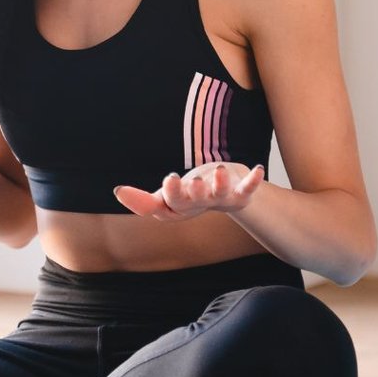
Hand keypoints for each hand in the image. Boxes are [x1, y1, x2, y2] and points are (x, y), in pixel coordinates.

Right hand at [113, 162, 265, 220]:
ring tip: (221, 170)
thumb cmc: (189, 196)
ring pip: (220, 194)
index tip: (169, 178)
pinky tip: (259, 169)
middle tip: (191, 181)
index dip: (171, 192)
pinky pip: (248, 189)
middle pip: (193, 201)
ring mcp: (220, 199)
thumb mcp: (165, 199)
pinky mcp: (240, 194)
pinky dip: (254, 181)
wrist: (224, 194)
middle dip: (191, 191)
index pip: (169, 204)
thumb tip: (117, 192)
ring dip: (220, 184)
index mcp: (178, 206)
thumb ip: (143, 201)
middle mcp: (199, 204)